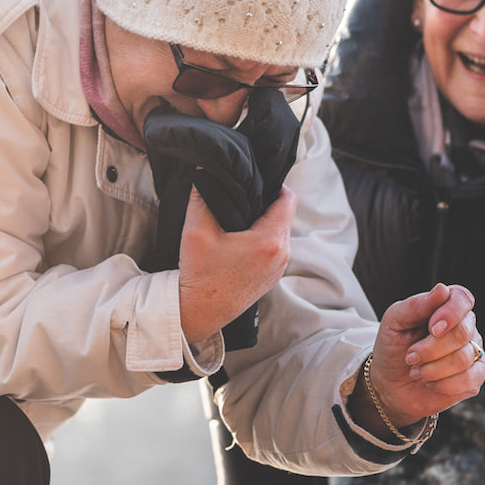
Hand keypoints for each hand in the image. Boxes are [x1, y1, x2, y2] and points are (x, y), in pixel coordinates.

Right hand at [177, 188, 294, 342]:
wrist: (200, 313)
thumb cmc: (200, 274)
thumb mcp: (196, 231)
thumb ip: (202, 196)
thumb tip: (205, 171)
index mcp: (270, 240)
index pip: (288, 199)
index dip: (273, 185)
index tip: (254, 182)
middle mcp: (283, 254)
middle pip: (284, 215)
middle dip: (265, 203)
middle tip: (242, 197)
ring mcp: (280, 268)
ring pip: (279, 232)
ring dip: (264, 223)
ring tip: (239, 219)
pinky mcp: (273, 277)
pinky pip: (275, 249)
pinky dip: (263, 240)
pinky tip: (241, 240)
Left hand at [356, 283, 484, 435]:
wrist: (390, 384)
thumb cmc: (393, 348)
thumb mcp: (394, 322)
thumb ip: (416, 305)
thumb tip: (442, 289)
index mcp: (447, 307)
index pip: (462, 299)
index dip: (450, 313)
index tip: (431, 328)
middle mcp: (465, 327)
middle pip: (462, 332)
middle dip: (431, 349)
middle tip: (410, 357)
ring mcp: (473, 352)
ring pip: (463, 358)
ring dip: (432, 369)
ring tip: (416, 371)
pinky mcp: (475, 377)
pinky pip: (469, 379)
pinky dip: (442, 384)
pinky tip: (430, 383)